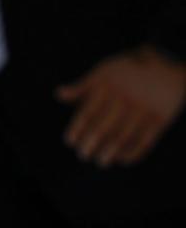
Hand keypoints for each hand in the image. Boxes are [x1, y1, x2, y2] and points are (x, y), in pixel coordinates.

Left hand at [57, 46, 185, 166]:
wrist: (168, 66)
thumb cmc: (128, 71)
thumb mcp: (104, 71)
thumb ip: (82, 86)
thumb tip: (59, 94)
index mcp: (108, 87)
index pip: (87, 113)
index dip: (77, 130)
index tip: (69, 142)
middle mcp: (125, 99)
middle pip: (103, 128)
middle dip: (90, 145)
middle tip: (83, 155)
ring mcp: (144, 109)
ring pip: (123, 137)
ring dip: (109, 153)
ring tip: (101, 161)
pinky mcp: (161, 118)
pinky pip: (146, 140)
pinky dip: (133, 153)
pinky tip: (123, 159)